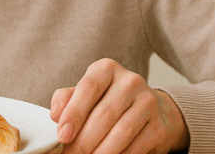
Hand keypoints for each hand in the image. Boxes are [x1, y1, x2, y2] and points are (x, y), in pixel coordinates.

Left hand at [50, 58, 189, 153]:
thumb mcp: (87, 95)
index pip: (88, 87)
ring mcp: (147, 101)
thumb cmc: (110, 101)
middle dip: (84, 141)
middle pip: (104, 114)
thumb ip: (67, 100)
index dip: (74, 113)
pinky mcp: (159, 124)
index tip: (63, 135)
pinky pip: (137, 145)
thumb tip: (55, 114)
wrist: (151, 109)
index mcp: (106, 69)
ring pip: (121, 132)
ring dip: (101, 152)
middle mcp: (130, 81)